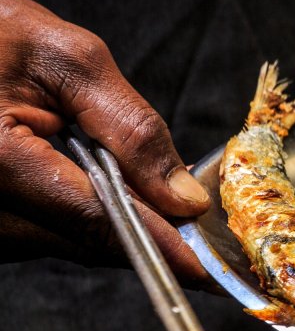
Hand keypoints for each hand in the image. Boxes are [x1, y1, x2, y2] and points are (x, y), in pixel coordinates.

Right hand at [0, 0, 210, 280]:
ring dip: (118, 228)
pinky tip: (111, 192)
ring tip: (160, 202)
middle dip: (152, 238)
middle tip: (209, 236)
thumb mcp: (65, 59)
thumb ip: (130, 126)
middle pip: (88, 244)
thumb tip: (183, 196)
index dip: (163, 247)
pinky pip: (45, 233)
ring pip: (68, 245)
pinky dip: (85, 218)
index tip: (214, 271)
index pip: (99, 220)